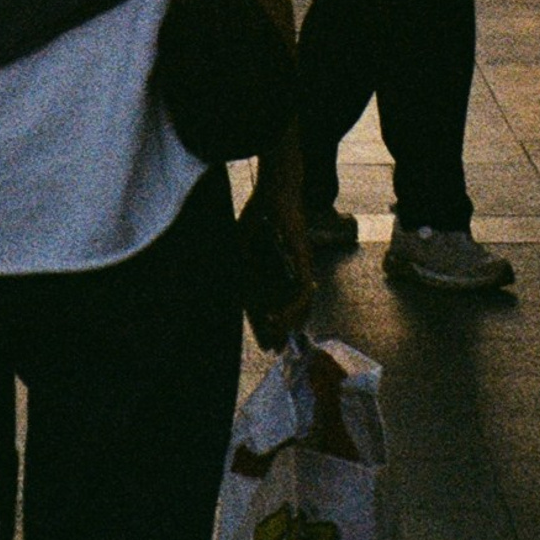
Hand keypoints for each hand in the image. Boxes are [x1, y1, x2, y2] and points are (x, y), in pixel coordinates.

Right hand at [239, 169, 314, 350]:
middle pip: (288, 307)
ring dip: (288, 322)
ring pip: (300, 304)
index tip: (265, 343)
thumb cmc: (259, 212)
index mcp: (277, 267)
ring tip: (276, 336)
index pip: (272, 301)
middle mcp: (291, 270)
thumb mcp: (242, 245)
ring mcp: (300, 266)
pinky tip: (279, 318)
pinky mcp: (304, 261)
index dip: (266, 323)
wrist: (276, 190)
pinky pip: (303, 291)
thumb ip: (241, 268)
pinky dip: (293, 307)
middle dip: (280, 330)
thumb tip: (234, 294)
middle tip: (273, 350)